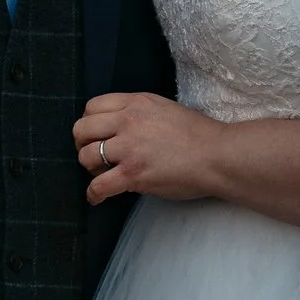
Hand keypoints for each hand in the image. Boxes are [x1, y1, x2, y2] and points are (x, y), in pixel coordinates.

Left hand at [75, 91, 227, 204]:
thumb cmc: (197, 135)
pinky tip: (97, 197)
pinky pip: (98, 185)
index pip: (92, 106)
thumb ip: (138, 114)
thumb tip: (118, 129)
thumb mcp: (164, 109)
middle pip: (82, 129)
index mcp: (136, 103)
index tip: (95, 135)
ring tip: (102, 174)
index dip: (89, 123)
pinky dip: (93, 194)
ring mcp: (130, 148)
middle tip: (94, 155)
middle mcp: (128, 121)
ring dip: (90, 168)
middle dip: (83, 144)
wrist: (217, 155)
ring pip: (86, 156)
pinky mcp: (133, 174)